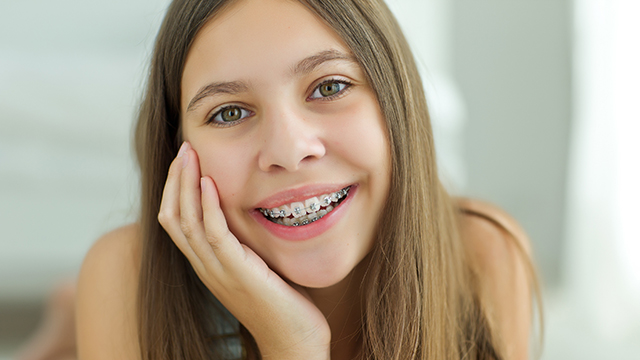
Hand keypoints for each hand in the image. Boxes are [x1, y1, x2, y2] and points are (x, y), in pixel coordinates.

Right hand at [157, 142, 330, 358]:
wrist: (295, 340)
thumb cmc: (282, 302)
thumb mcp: (258, 264)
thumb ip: (246, 242)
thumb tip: (249, 213)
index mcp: (208, 264)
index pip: (176, 221)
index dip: (176, 189)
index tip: (186, 160)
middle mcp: (205, 267)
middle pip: (172, 217)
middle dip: (175, 180)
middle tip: (183, 148)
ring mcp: (217, 271)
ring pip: (185, 222)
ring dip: (184, 184)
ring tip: (189, 154)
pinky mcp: (236, 273)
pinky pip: (213, 234)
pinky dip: (207, 206)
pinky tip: (209, 182)